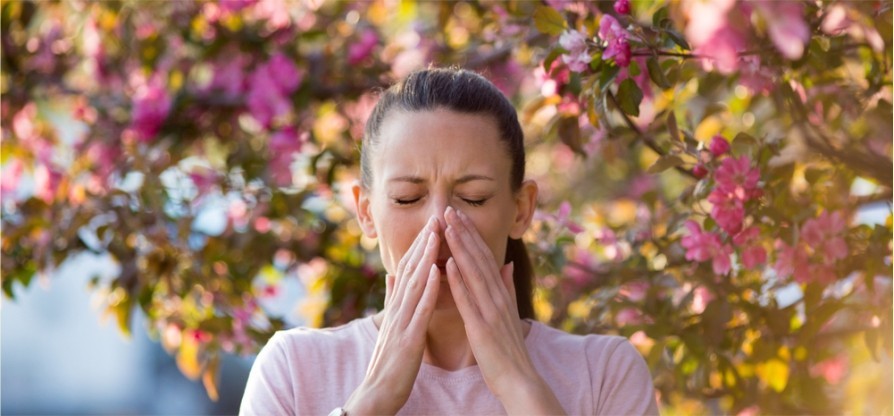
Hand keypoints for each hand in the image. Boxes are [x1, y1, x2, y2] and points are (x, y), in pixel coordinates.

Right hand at [344, 216, 441, 414]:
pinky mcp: (408, 339)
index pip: (409, 270)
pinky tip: (437, 270)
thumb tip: (392, 274)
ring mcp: (401, 323)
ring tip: (437, 233)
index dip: (420, 246)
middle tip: (437, 216)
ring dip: (426, 256)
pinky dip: (428, 288)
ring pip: (414, 284)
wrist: (376, 394)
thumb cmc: (389, 363)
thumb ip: (392, 299)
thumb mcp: (391, 326)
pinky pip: (420, 310)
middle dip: (424, 242)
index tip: (432, 223)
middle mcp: (397, 310)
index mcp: (397, 307)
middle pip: (411, 270)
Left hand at [443, 206, 564, 413]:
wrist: (518, 379)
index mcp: (501, 293)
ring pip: (473, 273)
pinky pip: (468, 300)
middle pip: (478, 258)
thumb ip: (508, 287)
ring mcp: (490, 310)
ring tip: (447, 226)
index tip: (459, 215)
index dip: (471, 235)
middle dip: (463, 232)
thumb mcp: (509, 313)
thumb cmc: (509, 349)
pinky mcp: (481, 327)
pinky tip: (448, 264)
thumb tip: (506, 264)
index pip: (484, 257)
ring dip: (459, 248)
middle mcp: (497, 297)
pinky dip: (458, 280)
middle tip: (449, 209)